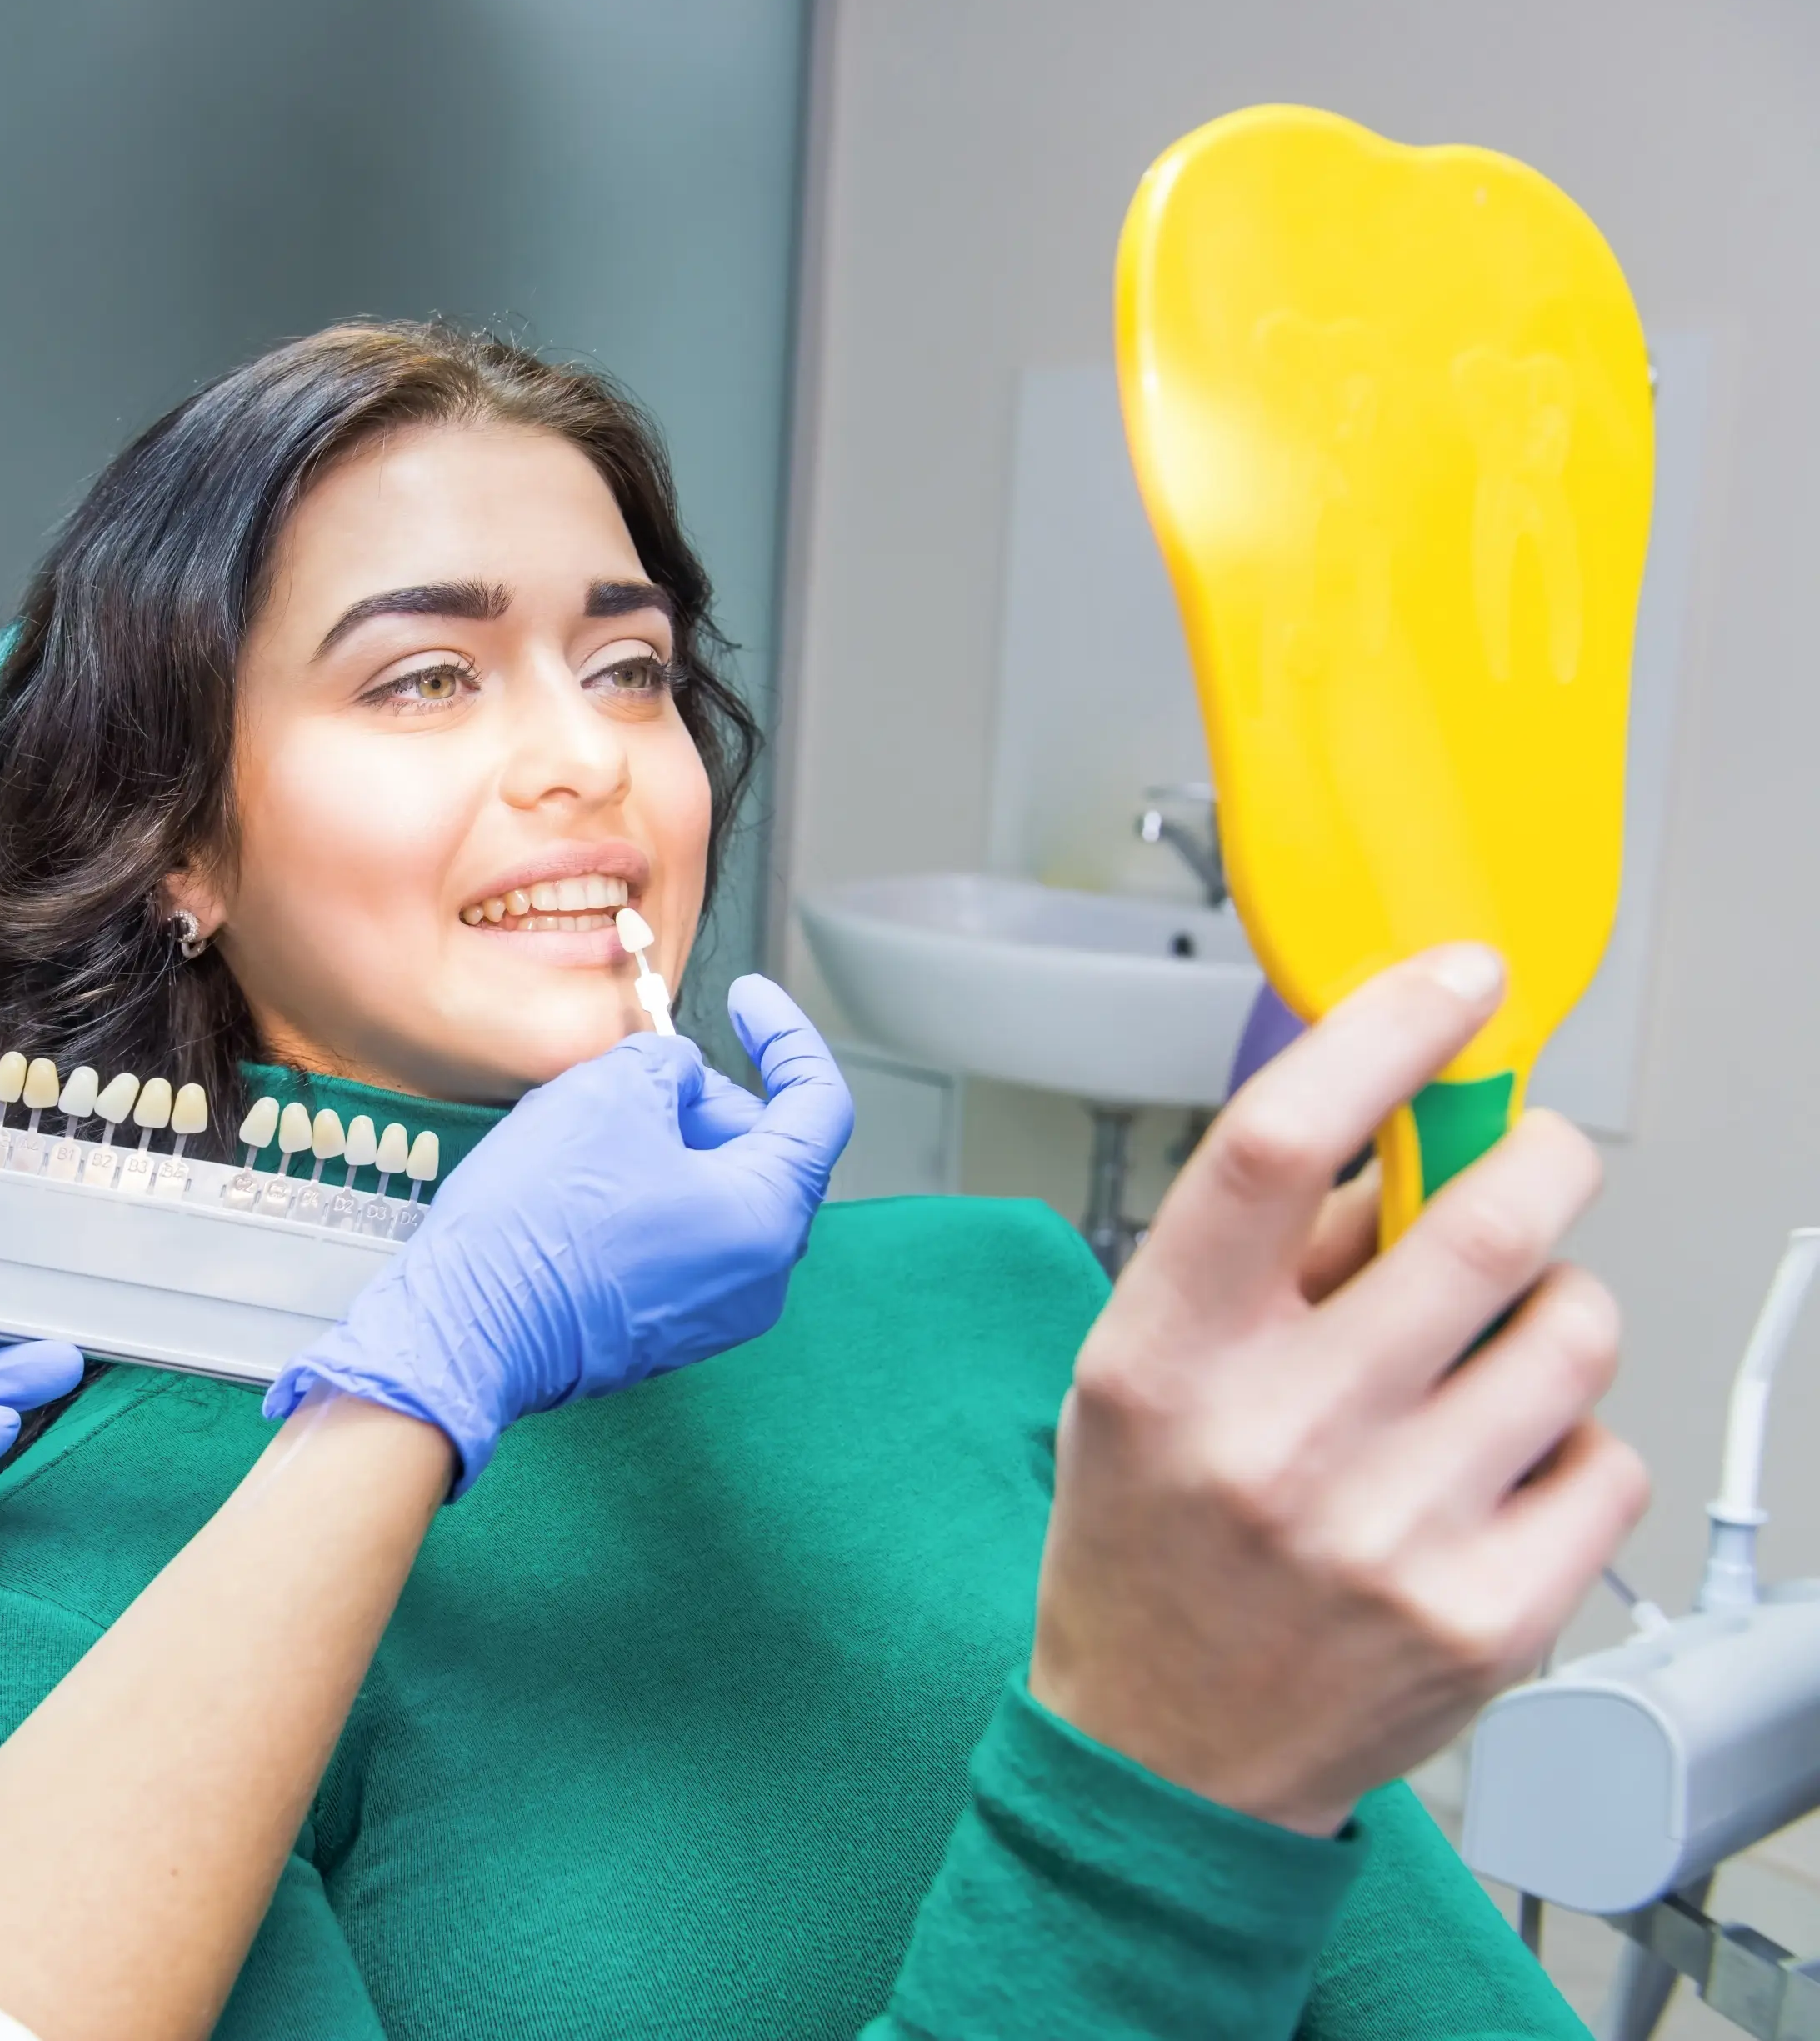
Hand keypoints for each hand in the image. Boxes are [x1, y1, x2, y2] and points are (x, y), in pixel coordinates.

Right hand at [268, 975, 855, 1489]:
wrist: (467, 1327)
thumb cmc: (538, 1221)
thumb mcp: (608, 1094)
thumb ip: (669, 1065)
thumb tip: (677, 1080)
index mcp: (768, 1216)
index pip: (819, 1106)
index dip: (785, 1036)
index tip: (748, 1001)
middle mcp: (759, 1277)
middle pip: (762, 1153)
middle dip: (705, 1100)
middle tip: (638, 1076)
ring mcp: (713, 1313)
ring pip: (715, 1197)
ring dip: (669, 1148)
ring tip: (595, 1131)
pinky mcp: (665, 1331)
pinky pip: (679, 1242)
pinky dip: (648, 1198)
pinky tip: (581, 1185)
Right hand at [1029, 945, 1647, 1833]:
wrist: (1161, 1763)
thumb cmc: (1150, 1547)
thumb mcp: (1141, 1379)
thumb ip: (1261, 1260)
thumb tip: (1399, 1136)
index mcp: (1163, 1358)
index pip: (1272, 1146)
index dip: (1381, 1036)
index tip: (1455, 983)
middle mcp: (1273, 1439)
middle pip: (1477, 1222)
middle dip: (1539, 1159)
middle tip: (1533, 1160)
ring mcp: (1389, 1534)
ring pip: (1572, 1333)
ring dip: (1554, 1314)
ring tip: (1493, 1362)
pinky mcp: (1485, 1617)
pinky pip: (1605, 1461)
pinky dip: (1571, 1449)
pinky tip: (1494, 1482)